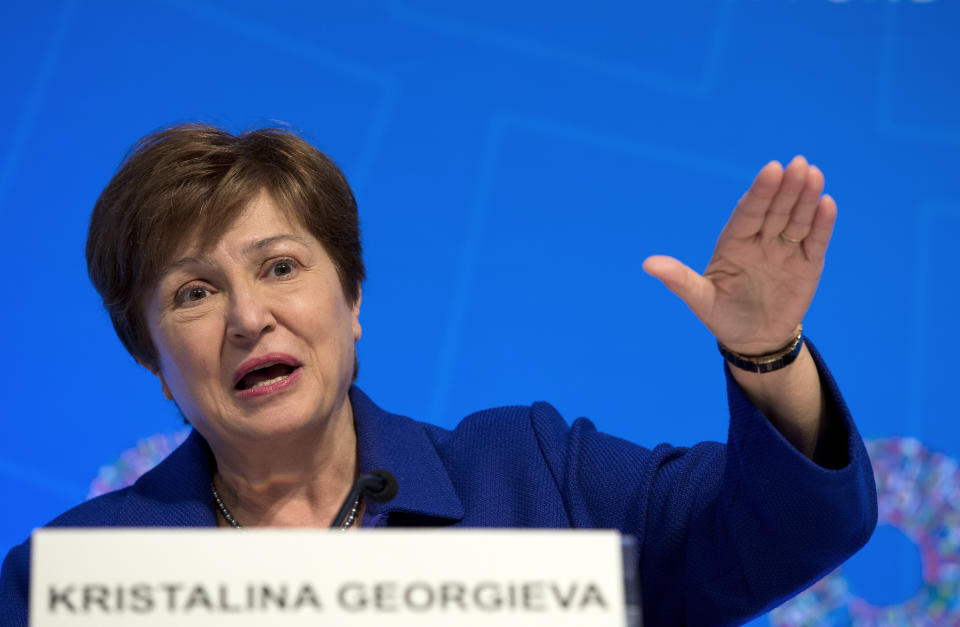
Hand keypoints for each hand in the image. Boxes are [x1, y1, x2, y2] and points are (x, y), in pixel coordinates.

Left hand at [642, 156, 835, 353]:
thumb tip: (647, 264)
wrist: (753, 340)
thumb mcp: (700, 300)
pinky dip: (822, 224)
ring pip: (797, 219)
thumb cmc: (722, 316)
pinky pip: (815, 241)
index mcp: (734, 243)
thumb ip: (679, 280)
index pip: (748, 213)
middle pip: (775, 210)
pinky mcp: (807, 264)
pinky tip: (827, 203)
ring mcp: (785, 250)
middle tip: (798, 164)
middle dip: (786, 188)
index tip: (771, 169)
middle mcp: (760, 241)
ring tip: (814, 175)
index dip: (759, 192)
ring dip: (806, 198)